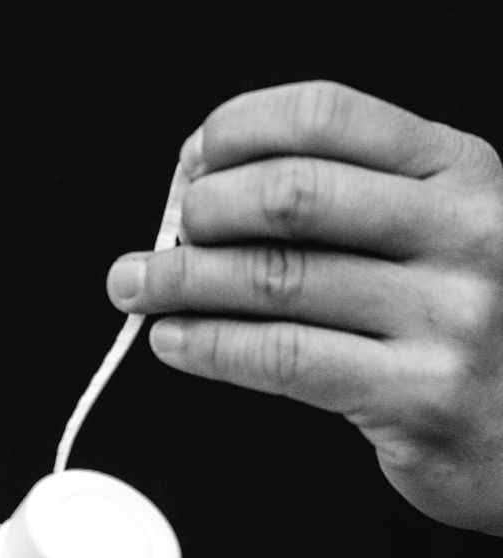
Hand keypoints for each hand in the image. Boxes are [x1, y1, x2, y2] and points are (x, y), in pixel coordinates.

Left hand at [108, 81, 502, 533]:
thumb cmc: (465, 332)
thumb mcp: (441, 239)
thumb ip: (356, 208)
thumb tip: (210, 191)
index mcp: (464, 171)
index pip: (329, 117)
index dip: (240, 130)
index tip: (192, 161)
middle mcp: (466, 232)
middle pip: (293, 196)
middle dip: (203, 212)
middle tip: (162, 237)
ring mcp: (448, 316)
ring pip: (277, 281)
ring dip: (183, 280)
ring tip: (136, 285)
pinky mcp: (418, 395)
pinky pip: (284, 359)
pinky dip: (211, 347)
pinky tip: (174, 341)